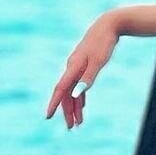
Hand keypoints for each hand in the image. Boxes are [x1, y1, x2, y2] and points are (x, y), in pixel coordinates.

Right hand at [45, 13, 118, 128]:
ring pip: (72, 91)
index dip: (54, 104)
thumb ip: (87, 78)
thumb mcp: (98, 62)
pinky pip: (78, 86)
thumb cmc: (104, 43)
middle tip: (71, 128)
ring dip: (75, 107)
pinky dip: (80, 97)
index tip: (48, 117)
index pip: (61, 90)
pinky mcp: (84, 66)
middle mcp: (72, 68)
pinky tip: (82, 107)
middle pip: (66, 94)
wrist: (108, 26)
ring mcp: (77, 67)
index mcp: (73, 67)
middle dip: (67, 112)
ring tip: (78, 123)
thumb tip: (76, 94)